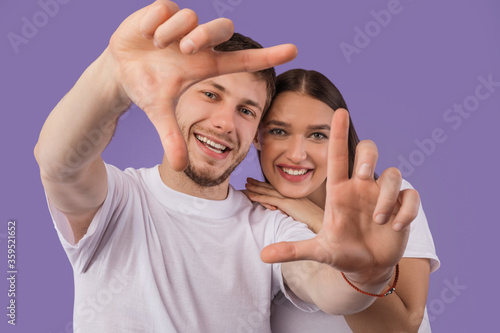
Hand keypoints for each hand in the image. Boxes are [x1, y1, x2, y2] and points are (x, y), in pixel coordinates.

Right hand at [107, 0, 296, 170]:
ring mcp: (184, 24)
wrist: (119, 69)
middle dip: (204, 36)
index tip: (295, 50)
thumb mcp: (158, 112)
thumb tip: (179, 167)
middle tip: (184, 51)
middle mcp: (200, 43)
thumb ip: (171, 137)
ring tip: (155, 46)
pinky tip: (145, 35)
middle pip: (223, 27)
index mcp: (206, 65)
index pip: (245, 59)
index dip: (269, 55)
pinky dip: (152, 24)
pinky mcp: (165, 9)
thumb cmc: (146, 88)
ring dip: (170, 34)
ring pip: (190, 17)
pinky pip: (165, 7)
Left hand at [244, 178, 323, 232]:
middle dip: (259, 183)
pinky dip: (259, 197)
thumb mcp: (303, 215)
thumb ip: (293, 212)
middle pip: (272, 187)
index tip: (257, 182)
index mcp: (295, 196)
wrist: (323, 224)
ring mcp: (289, 198)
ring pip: (269, 191)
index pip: (278, 189)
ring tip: (246, 185)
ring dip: (256, 188)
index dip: (267, 185)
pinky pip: (270, 199)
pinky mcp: (288, 204)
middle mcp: (291, 194)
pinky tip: (251, 196)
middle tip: (248, 179)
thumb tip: (284, 213)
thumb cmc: (316, 223)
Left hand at [261, 109, 419, 283]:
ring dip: (386, 196)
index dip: (337, 134)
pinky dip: (406, 210)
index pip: (338, 156)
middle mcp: (360, 187)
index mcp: (339, 191)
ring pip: (392, 174)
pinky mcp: (402, 207)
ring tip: (378, 221)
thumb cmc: (341, 252)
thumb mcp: (318, 251)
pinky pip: (411, 195)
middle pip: (368, 152)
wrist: (366, 267)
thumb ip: (291, 250)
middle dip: (367, 156)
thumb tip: (262, 256)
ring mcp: (382, 196)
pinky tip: (396, 226)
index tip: (338, 111)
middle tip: (362, 174)